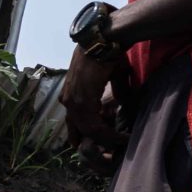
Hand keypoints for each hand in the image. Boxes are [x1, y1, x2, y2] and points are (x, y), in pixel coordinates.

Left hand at [60, 47, 127, 167]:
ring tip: (121, 145)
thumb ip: (116, 91)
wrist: (105, 39)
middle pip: (79, 131)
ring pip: (87, 132)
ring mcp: (73, 102)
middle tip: (110, 152)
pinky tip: (121, 138)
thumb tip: (123, 102)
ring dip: (105, 141)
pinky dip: (108, 135)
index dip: (89, 134)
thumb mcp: (113, 76)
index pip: (76, 122)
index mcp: (72, 95)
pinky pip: (94, 127)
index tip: (103, 143)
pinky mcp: (82, 102)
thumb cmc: (109, 53)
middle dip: (95, 143)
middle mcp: (68, 101)